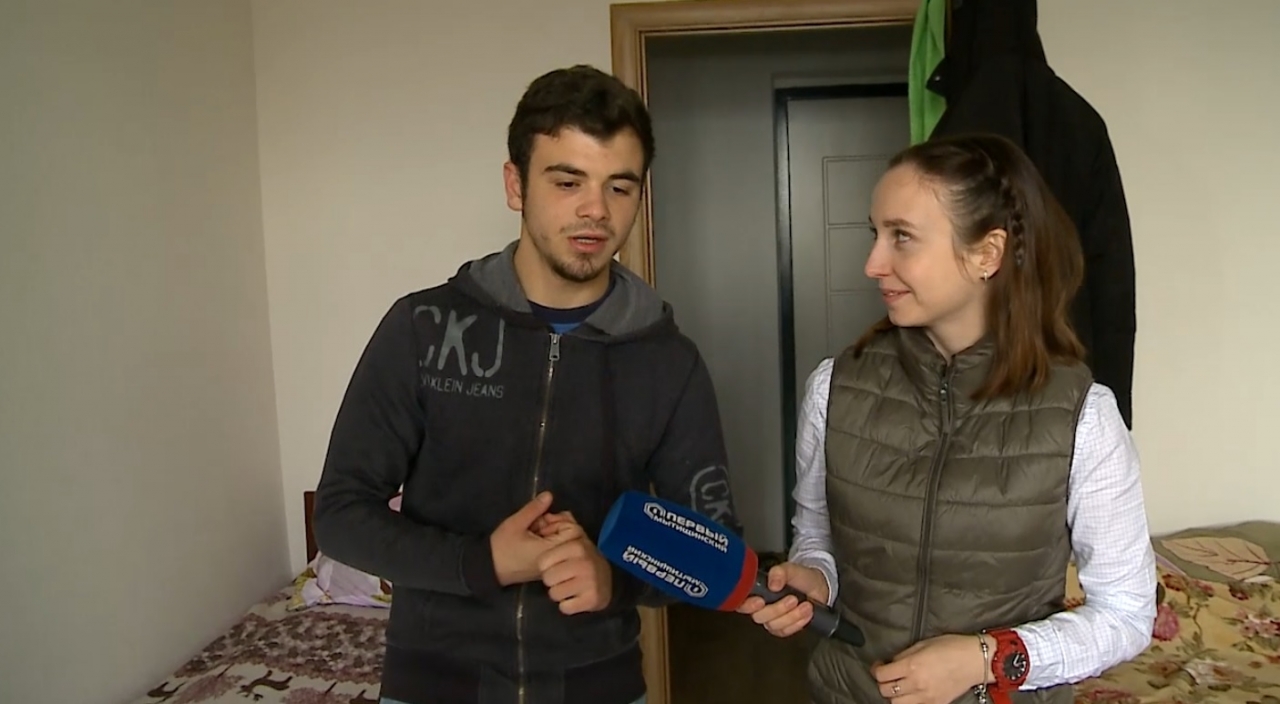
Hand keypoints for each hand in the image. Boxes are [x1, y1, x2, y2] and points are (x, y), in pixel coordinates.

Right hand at [490, 492, 583, 585]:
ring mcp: (553, 564)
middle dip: (558, 524)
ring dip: (554, 531)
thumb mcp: (516, 523)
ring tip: (537, 529)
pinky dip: (551, 539)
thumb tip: (550, 495)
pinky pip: (558, 549)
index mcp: (551, 551)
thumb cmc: (502, 547)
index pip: (574, 531)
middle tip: (540, 522)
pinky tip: (538, 536)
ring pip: (565, 542)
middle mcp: (556, 559)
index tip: (545, 518)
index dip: (562, 520)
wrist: (489, 569)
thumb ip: (534, 509)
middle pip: (573, 536)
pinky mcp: (548, 565)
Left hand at [536, 521, 612, 614]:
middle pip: (547, 579)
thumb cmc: (584, 559)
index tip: (555, 564)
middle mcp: (584, 562)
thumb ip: (559, 523)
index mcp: (577, 545)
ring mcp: (589, 581)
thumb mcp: (573, 539)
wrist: (608, 581)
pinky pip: (565, 607)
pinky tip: (576, 598)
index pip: (542, 562)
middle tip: (563, 577)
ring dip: (559, 593)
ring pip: (554, 594)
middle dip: (552, 580)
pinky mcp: (592, 599)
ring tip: (570, 586)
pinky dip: (568, 605)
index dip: (545, 565)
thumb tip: (546, 500)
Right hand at [735, 561, 828, 637]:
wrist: (817, 586)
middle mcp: (762, 607)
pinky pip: (786, 631)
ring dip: (792, 616)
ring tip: (805, 605)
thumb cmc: (800, 577)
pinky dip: (798, 622)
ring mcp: (772, 619)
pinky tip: (806, 612)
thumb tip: (772, 584)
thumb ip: (779, 572)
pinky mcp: (784, 628)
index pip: (742, 603)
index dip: (748, 605)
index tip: (761, 601)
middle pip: (759, 617)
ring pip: (774, 625)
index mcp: (758, 591)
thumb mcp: (790, 569)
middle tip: (793, 599)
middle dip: (778, 609)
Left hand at [871, 634, 989, 703]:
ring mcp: (926, 697)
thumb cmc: (952, 647)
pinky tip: (912, 694)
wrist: (976, 660)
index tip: (879, 665)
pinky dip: (909, 702)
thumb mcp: (923, 644)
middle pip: (885, 691)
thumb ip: (904, 655)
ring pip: (896, 703)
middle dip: (883, 683)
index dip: (876, 670)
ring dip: (894, 695)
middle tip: (888, 675)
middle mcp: (917, 683)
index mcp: (912, 665)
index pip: (882, 675)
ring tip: (900, 686)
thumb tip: (891, 663)